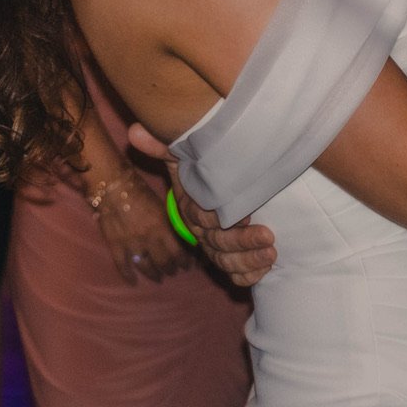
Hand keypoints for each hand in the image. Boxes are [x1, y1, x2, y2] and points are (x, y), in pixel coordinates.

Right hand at [89, 174, 194, 284]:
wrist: (112, 186)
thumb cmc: (139, 190)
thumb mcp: (160, 205)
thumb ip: (168, 222)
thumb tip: (178, 234)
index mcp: (162, 227)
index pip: (178, 252)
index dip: (184, 261)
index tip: (187, 265)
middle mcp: (149, 239)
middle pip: (163, 262)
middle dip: (170, 269)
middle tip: (172, 271)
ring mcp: (131, 244)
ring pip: (146, 266)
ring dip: (154, 274)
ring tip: (158, 277)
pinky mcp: (115, 245)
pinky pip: (122, 265)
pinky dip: (128, 275)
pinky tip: (133, 282)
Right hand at [124, 121, 276, 286]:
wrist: (214, 184)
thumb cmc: (199, 169)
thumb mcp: (182, 155)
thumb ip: (163, 145)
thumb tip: (134, 130)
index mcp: (192, 209)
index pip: (199, 218)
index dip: (215, 219)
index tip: (244, 214)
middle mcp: (203, 232)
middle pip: (217, 243)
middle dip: (242, 242)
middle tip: (267, 235)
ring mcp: (216, 248)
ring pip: (228, 261)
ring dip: (249, 260)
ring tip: (271, 252)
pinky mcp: (231, 260)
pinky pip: (235, 275)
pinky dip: (249, 275)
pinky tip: (265, 268)